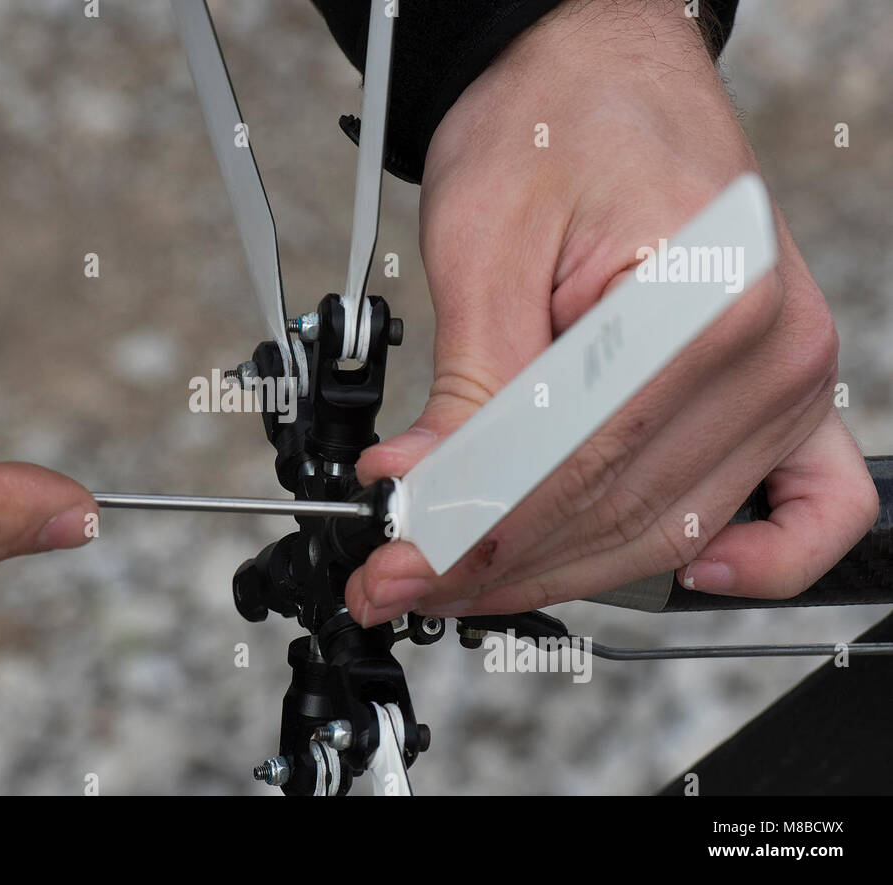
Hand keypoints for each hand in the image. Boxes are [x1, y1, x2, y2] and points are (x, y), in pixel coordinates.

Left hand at [346, 0, 876, 624]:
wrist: (600, 69)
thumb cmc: (553, 127)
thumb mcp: (483, 248)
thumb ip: (467, 390)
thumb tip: (420, 493)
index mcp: (703, 299)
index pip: (576, 465)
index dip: (476, 528)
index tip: (398, 559)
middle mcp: (770, 348)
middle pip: (621, 511)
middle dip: (500, 561)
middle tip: (403, 579)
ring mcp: (787, 376)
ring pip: (673, 526)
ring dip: (567, 570)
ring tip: (466, 578)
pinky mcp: (781, 387)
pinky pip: (814, 506)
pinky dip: (761, 559)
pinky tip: (687, 573)